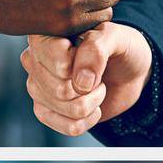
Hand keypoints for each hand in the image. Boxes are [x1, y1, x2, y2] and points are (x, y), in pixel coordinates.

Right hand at [21, 22, 153, 137]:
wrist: (128, 70)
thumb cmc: (118, 47)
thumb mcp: (115, 37)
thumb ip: (96, 50)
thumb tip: (80, 83)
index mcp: (45, 36)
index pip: (56, 58)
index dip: (80, 63)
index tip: (92, 54)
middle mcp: (34, 60)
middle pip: (59, 88)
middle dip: (90, 86)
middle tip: (97, 74)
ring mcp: (36, 87)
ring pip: (64, 108)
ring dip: (92, 101)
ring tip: (96, 87)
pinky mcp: (45, 110)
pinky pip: (68, 126)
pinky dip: (89, 120)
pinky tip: (92, 106)